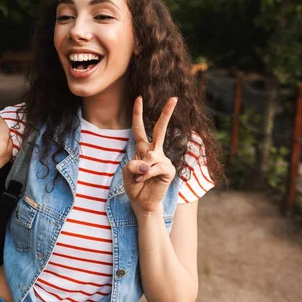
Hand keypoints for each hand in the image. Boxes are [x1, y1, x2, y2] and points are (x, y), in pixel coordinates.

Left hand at [122, 96, 177, 214]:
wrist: (142, 203)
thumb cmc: (134, 186)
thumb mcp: (126, 173)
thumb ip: (133, 165)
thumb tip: (149, 162)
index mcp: (143, 148)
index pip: (140, 128)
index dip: (138, 113)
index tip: (139, 98)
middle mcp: (154, 151)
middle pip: (160, 129)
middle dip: (166, 113)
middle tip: (174, 98)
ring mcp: (163, 160)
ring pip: (151, 155)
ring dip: (141, 170)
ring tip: (138, 179)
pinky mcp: (169, 170)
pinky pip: (155, 168)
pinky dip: (146, 175)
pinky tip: (143, 181)